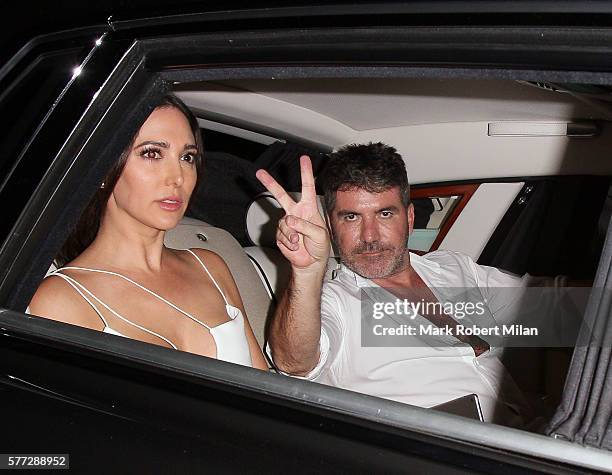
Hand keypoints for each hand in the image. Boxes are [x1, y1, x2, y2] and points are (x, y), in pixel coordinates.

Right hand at [256, 155, 329, 269]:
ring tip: (300, 241)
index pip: (307, 187)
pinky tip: (295, 246)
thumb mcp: (319, 234)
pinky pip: (281, 235)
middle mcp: (296, 213)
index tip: (303, 159)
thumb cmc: (319, 247)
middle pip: (281, 195)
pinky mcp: (280, 234)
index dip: (306, 172)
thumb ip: (306, 225)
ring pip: (284, 223)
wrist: (310, 263)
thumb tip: (290, 220)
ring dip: (292, 234)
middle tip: (260, 173)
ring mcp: (287, 223)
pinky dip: (289, 242)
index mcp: (308, 208)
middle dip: (270, 183)